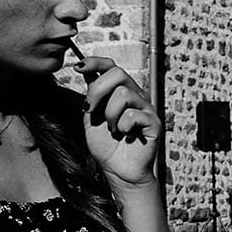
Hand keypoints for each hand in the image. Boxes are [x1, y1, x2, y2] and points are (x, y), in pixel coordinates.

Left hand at [77, 55, 160, 187]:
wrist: (118, 170)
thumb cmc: (106, 145)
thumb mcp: (91, 116)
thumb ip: (91, 94)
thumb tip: (83, 68)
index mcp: (120, 92)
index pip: (111, 66)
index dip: (95, 62)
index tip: (78, 67)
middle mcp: (135, 96)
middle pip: (117, 73)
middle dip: (97, 91)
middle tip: (90, 110)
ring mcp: (146, 108)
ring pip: (123, 94)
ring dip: (110, 115)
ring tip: (113, 129)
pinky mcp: (154, 123)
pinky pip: (133, 115)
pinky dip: (122, 127)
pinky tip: (126, 136)